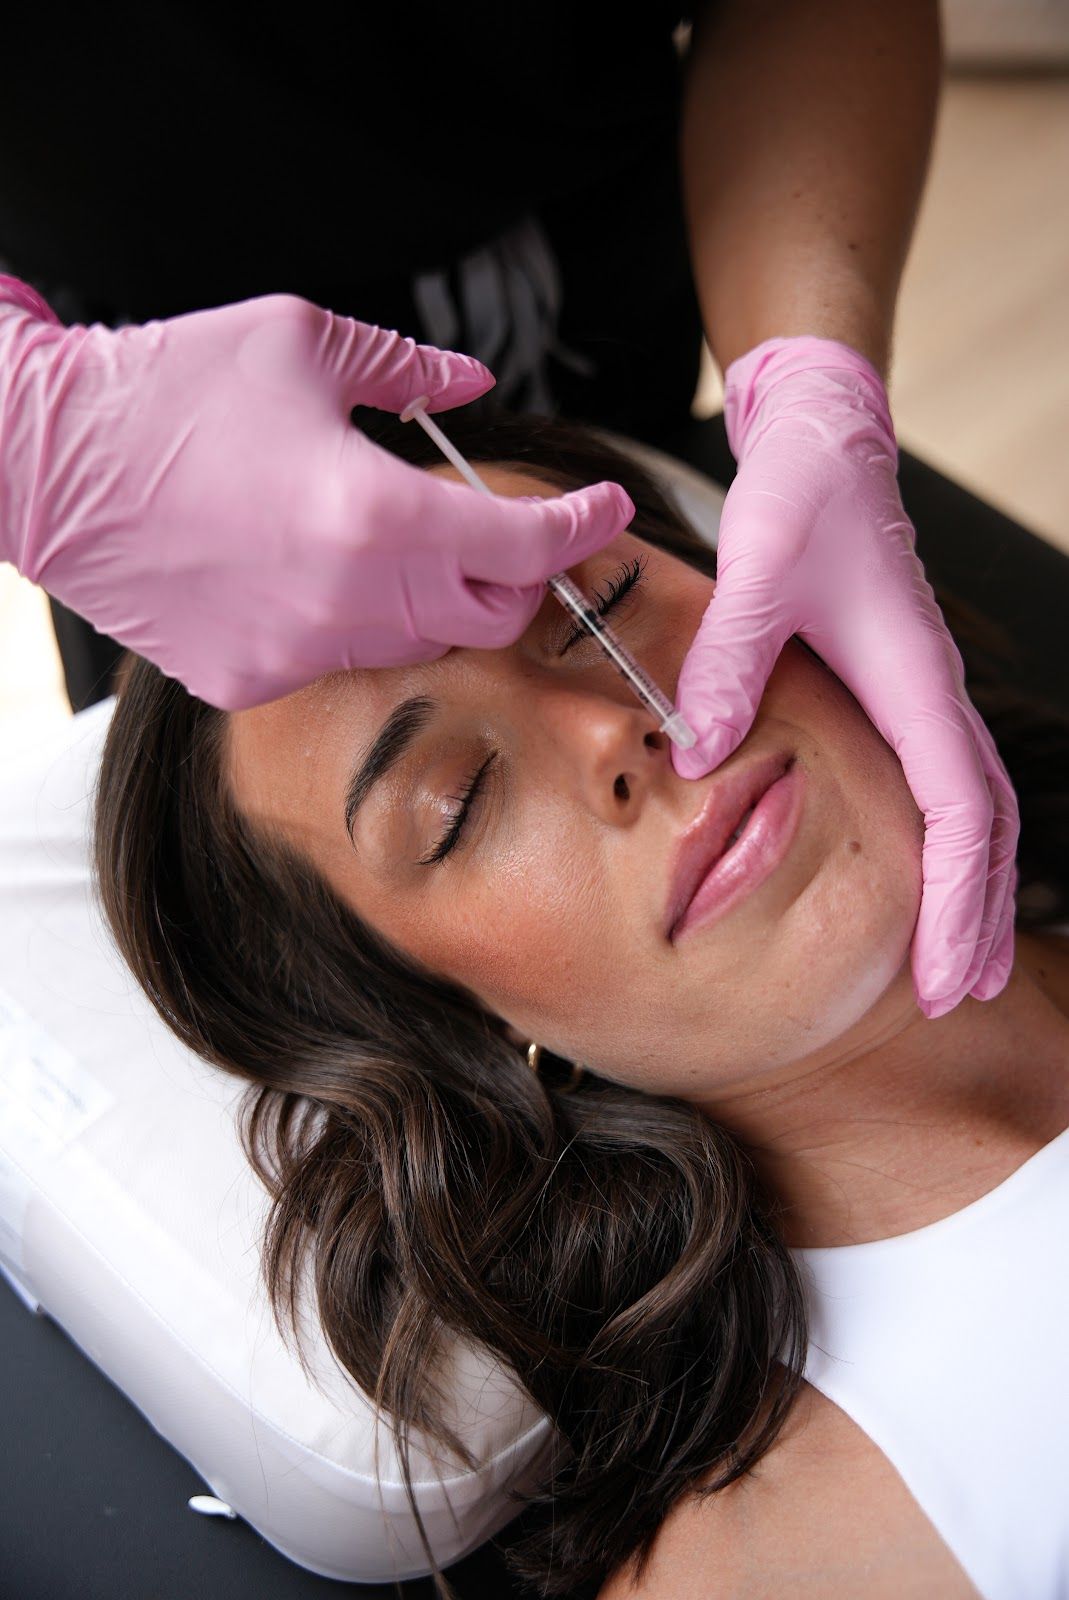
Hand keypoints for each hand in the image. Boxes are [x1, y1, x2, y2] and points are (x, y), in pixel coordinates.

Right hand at [0, 282, 632, 708]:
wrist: (42, 463)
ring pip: (416, 643)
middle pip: (489, 615)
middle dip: (513, 573)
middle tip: (495, 525)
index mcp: (375, 513)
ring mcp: (298, 653)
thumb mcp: (303, 342)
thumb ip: (411, 372)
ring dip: (430, 597)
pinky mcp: (250, 680)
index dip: (582, 528)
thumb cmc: (167, 388)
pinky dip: (349, 620)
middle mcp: (349, 603)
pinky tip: (299, 570)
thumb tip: (475, 389)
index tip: (606, 512)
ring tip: (376, 533)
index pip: (525, 547)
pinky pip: (339, 659)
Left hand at [672, 336, 1017, 1019]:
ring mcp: (919, 691)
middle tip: (955, 995)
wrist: (825, 434)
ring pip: (973, 807)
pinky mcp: (896, 686)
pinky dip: (947, 845)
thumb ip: (731, 659)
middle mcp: (931, 691)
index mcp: (911, 674)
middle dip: (974, 914)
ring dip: (971, 887)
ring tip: (955, 965)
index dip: (954, 896)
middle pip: (983, 824)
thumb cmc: (800, 490)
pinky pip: (942, 781)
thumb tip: (703, 755)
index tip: (940, 970)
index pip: (958, 806)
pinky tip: (925, 881)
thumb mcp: (755, 563)